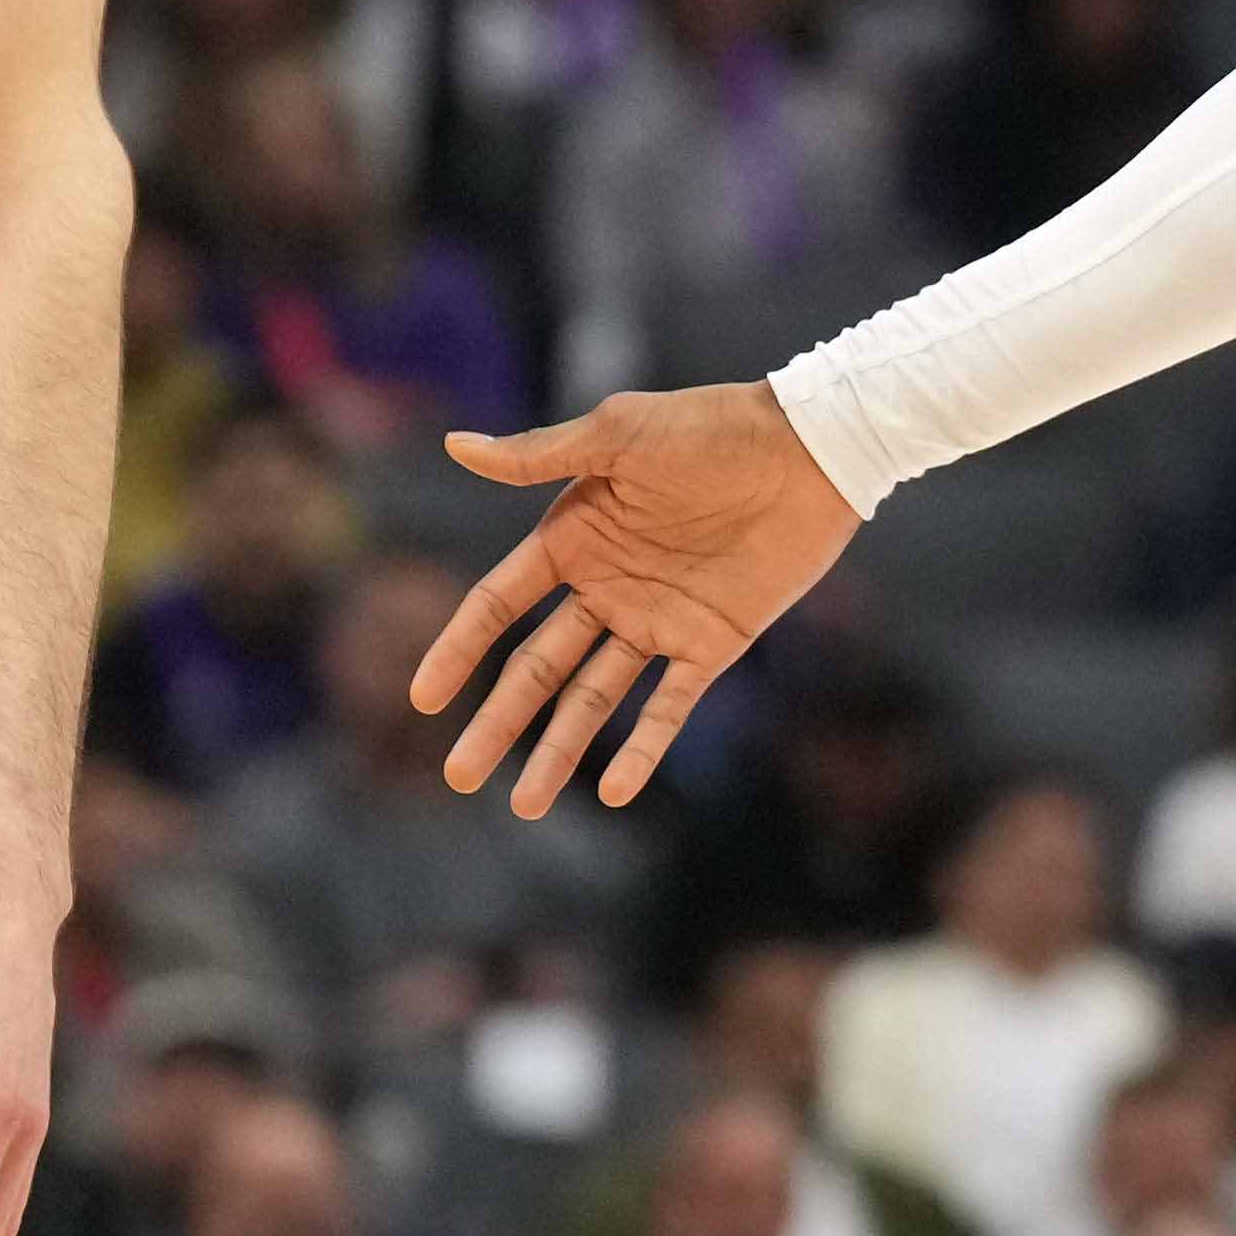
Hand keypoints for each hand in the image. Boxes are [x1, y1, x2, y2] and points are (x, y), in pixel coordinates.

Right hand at [424, 383, 861, 816]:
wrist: (812, 447)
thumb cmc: (712, 428)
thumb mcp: (619, 435)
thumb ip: (539, 456)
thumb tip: (456, 446)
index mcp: (573, 539)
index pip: (498, 605)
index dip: (460, 649)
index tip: (423, 700)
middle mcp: (607, 587)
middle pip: (537, 668)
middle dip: (498, 722)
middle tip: (459, 777)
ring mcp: (658, 619)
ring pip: (593, 698)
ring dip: (559, 750)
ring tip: (526, 806)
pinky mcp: (713, 641)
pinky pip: (670, 705)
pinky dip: (643, 747)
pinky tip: (614, 791)